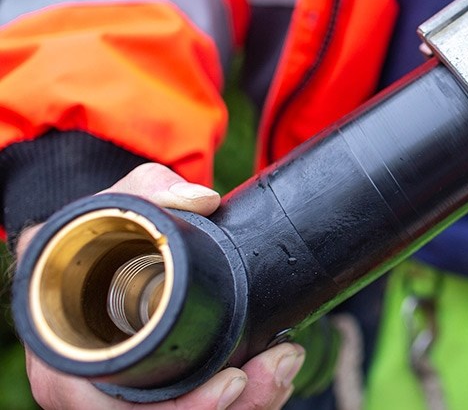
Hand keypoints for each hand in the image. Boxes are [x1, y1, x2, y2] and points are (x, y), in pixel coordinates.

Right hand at [17, 163, 305, 409]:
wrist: (94, 245)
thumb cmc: (95, 233)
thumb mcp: (113, 204)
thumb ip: (151, 191)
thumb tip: (202, 199)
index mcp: (73, 358)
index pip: (120, 407)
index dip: (183, 407)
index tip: (234, 381)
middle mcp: (96, 391)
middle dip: (235, 406)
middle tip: (278, 368)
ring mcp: (128, 394)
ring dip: (248, 405)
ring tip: (282, 366)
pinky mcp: (160, 390)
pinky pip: (202, 409)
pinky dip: (243, 401)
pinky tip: (272, 377)